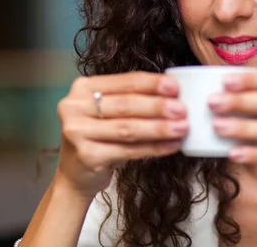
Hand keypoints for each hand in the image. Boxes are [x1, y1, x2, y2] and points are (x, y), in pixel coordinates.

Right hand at [55, 72, 187, 197]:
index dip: (151, 84)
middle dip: (158, 106)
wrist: (76, 175)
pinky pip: (128, 150)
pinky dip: (153, 148)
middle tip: (182, 109)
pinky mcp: (86, 155)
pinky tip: (171, 145)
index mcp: (83, 88)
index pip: (124, 82)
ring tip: (182, 127)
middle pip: (125, 104)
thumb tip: (172, 96)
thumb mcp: (107, 112)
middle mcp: (74, 107)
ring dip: (159, 128)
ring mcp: (77, 132)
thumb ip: (131, 99)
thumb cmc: (98, 137)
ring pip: (127, 128)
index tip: (175, 87)